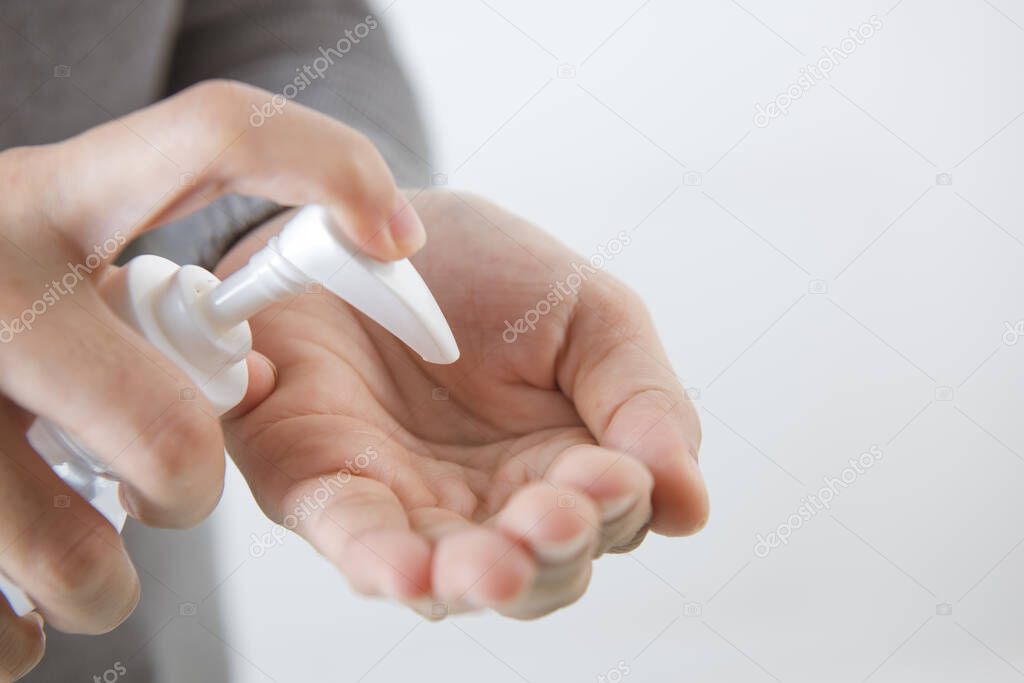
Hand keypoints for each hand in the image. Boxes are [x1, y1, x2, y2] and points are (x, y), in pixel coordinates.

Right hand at [0, 80, 418, 678]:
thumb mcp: (64, 216)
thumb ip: (169, 241)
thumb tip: (309, 319)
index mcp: (55, 199)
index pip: (220, 134)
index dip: (329, 170)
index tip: (397, 238)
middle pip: (166, 435)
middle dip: (184, 485)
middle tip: (168, 484)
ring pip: (70, 551)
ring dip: (100, 578)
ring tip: (88, 550)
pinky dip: (17, 631)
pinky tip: (17, 600)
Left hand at [218, 191, 707, 618]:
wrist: (372, 229)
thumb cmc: (486, 271)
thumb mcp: (590, 314)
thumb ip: (641, 399)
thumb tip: (690, 503)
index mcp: (563, 459)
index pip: (606, 518)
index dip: (616, 507)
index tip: (616, 476)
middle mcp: (492, 499)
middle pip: (538, 570)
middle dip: (551, 554)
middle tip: (556, 518)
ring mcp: (411, 502)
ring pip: (452, 576)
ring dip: (476, 577)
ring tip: (495, 566)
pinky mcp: (329, 487)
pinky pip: (355, 540)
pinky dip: (382, 563)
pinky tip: (410, 571)